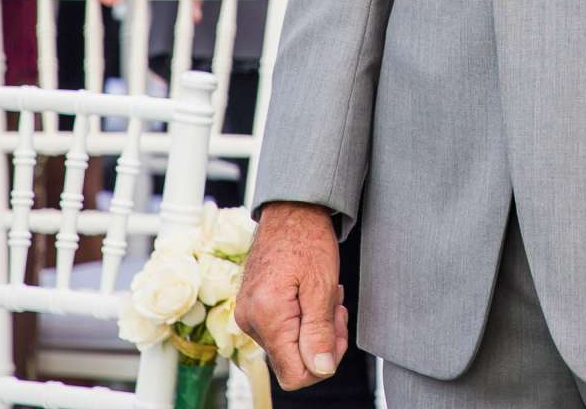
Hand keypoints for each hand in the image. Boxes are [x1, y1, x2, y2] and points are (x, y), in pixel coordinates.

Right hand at [239, 203, 348, 391]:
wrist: (291, 210)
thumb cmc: (307, 238)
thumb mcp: (322, 286)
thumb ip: (320, 332)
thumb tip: (321, 369)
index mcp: (267, 317)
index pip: (295, 375)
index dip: (323, 362)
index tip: (336, 333)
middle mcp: (251, 321)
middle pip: (294, 361)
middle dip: (322, 341)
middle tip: (336, 309)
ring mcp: (250, 316)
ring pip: (290, 346)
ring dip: (315, 326)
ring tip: (325, 296)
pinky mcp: (254, 309)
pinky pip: (283, 330)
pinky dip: (303, 318)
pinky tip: (313, 295)